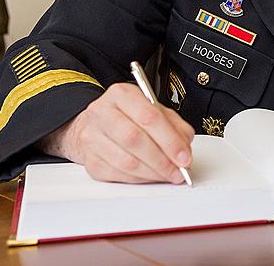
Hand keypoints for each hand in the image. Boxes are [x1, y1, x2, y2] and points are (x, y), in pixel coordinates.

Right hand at [39, 83, 194, 183]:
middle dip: (162, 160)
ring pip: (126, 161)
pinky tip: (149, 176)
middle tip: (178, 171)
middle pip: (135, 140)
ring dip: (152, 173)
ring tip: (167, 175)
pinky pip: (118, 175)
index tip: (184, 157)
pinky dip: (139, 180)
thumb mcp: (155, 110)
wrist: (95, 124)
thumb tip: (184, 150)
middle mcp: (102, 112)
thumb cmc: (128, 116)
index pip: (149, 117)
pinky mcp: (89, 160)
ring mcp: (91, 137)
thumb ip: (175, 126)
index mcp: (122, 94)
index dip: (170, 141)